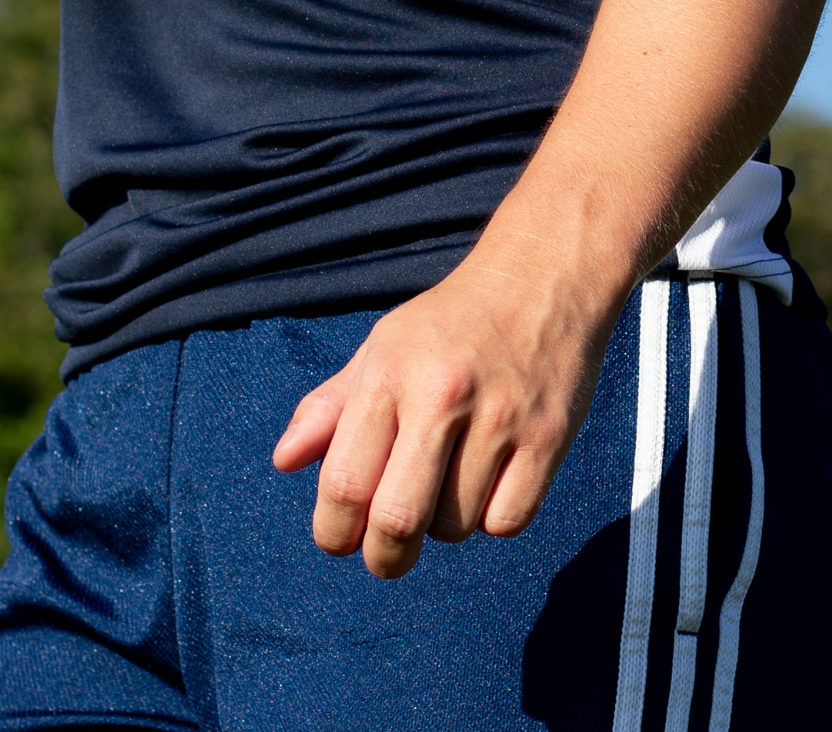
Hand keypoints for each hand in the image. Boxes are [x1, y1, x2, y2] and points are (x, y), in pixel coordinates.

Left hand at [271, 246, 613, 578]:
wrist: (540, 275)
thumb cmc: (448, 324)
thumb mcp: (382, 348)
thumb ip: (330, 406)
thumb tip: (283, 460)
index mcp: (388, 374)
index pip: (343, 483)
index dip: (333, 531)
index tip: (340, 538)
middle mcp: (440, 395)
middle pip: (397, 521)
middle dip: (384, 556)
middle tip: (386, 553)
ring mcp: (499, 418)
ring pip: (454, 528)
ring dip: (444, 526)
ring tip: (448, 482)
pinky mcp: (548, 437)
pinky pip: (506, 522)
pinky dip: (493, 517)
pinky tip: (491, 479)